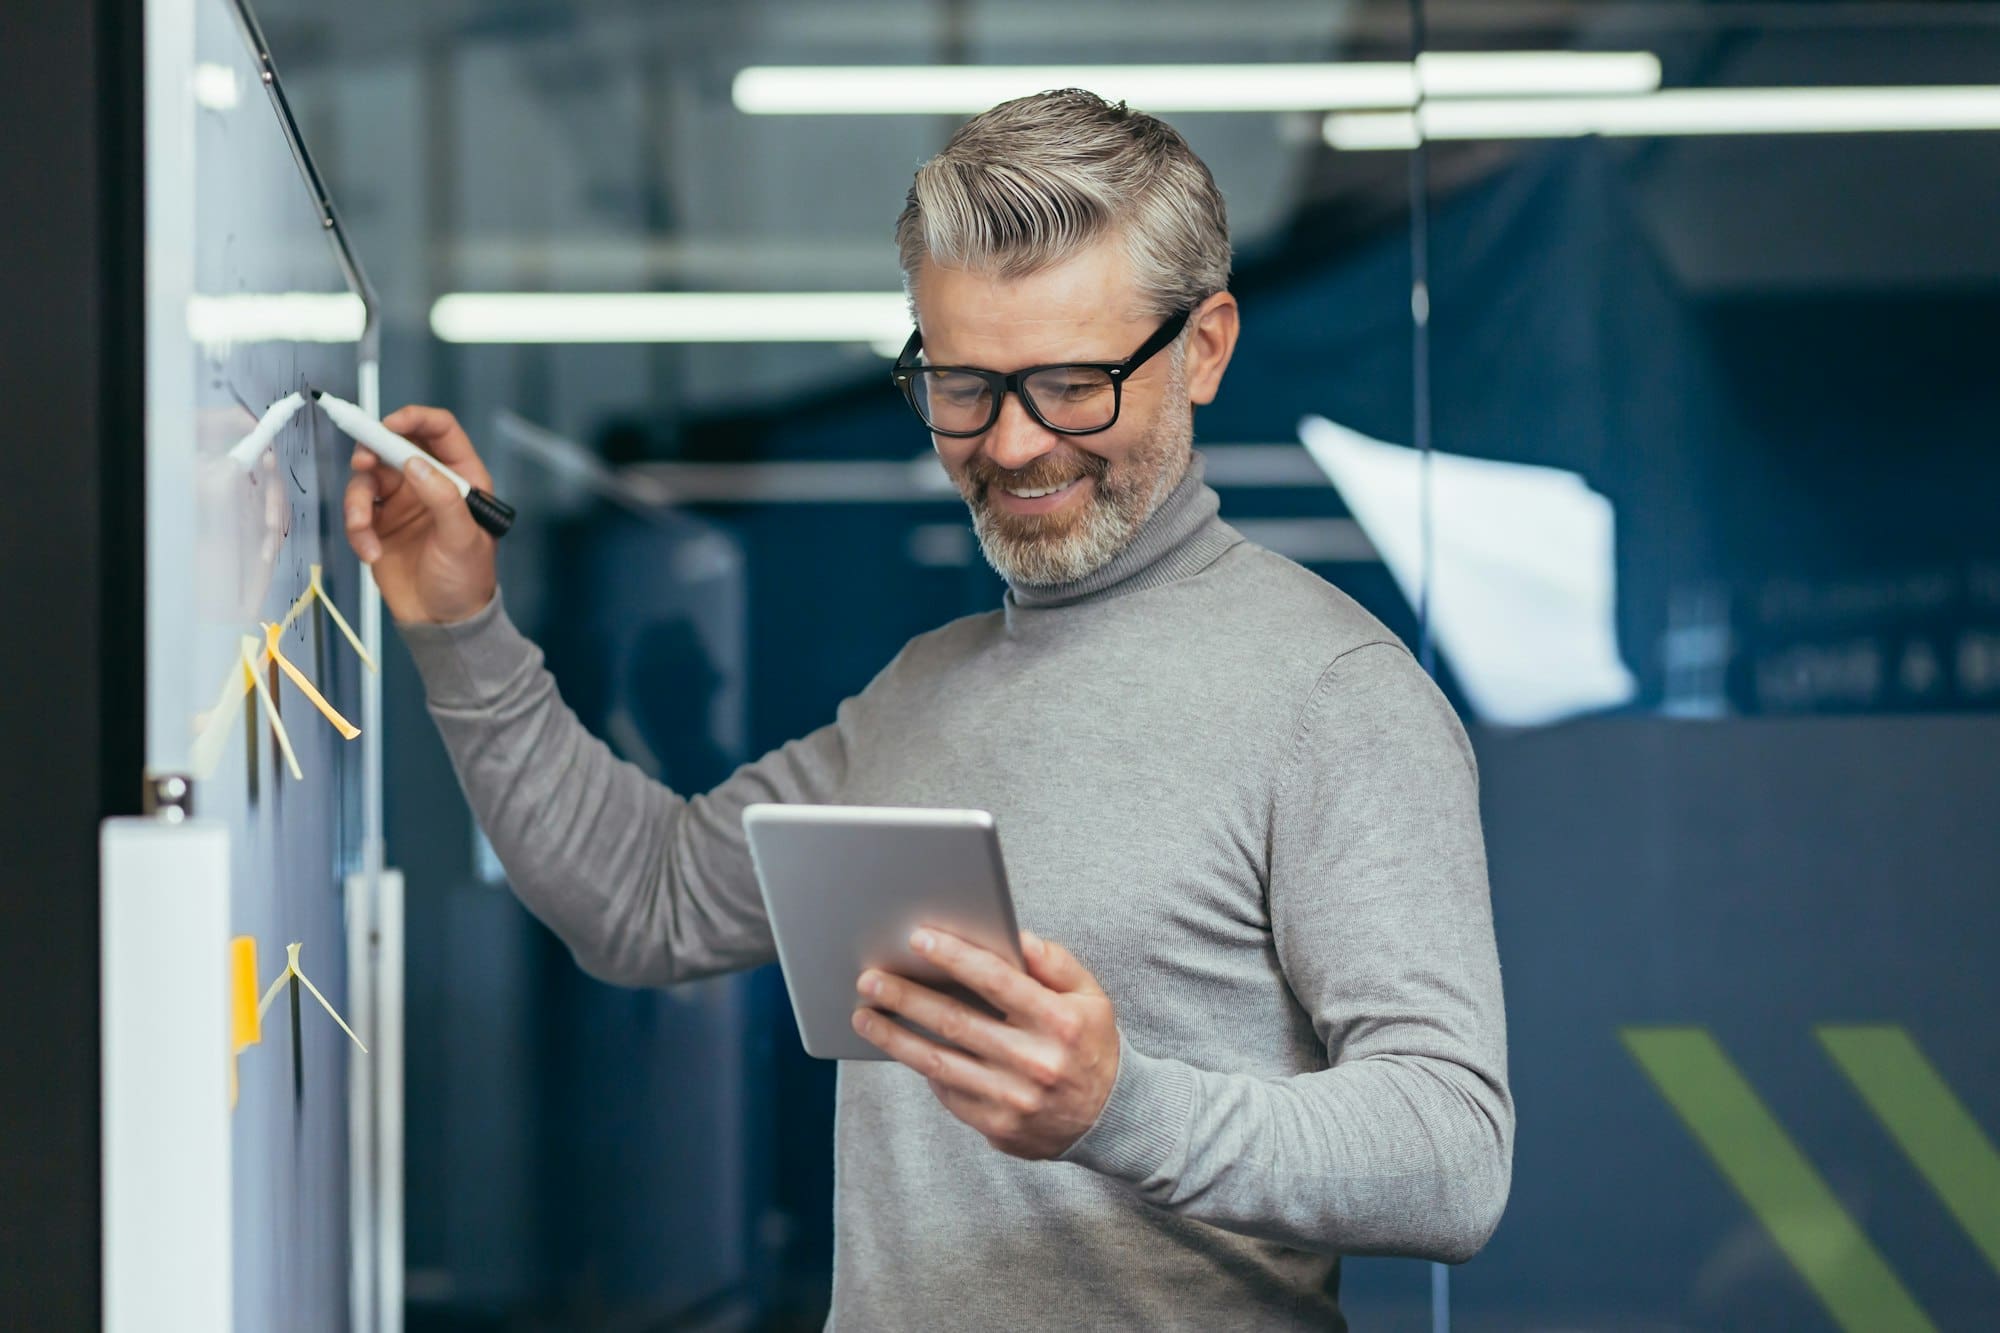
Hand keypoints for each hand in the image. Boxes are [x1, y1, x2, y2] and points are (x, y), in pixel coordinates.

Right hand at [342, 405, 497, 624]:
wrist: (441, 621)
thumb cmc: (466, 580)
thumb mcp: (462, 538)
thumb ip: (442, 498)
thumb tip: (414, 464)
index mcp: (462, 477)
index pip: (440, 430)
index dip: (414, 418)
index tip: (390, 424)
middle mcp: (430, 482)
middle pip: (392, 444)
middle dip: (372, 451)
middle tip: (363, 465)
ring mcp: (402, 501)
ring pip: (367, 478)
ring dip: (358, 503)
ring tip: (364, 532)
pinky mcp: (379, 523)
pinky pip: (356, 511)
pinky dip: (356, 529)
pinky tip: (370, 553)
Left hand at [853, 928, 1118, 1159]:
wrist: (1111, 1119)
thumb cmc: (1090, 1043)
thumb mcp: (1090, 996)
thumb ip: (1053, 962)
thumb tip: (1012, 936)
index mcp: (1059, 1021)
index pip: (997, 980)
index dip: (954, 957)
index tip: (917, 938)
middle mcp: (1036, 1061)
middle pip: (956, 1022)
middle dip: (906, 996)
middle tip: (869, 978)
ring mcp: (1015, 1099)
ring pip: (939, 1062)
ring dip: (895, 1037)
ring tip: (864, 1015)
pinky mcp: (998, 1126)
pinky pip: (948, 1093)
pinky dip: (922, 1067)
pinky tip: (900, 1047)